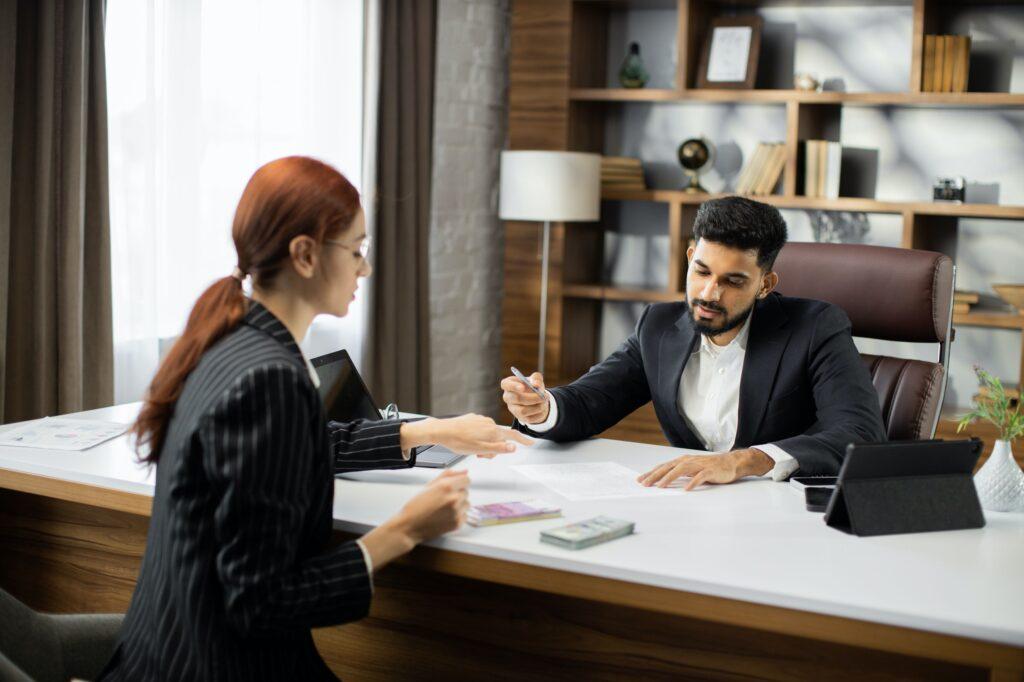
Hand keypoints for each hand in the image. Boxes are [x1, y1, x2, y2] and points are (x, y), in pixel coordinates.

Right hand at [360, 469, 471, 567]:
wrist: (409, 526)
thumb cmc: (416, 506)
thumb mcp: (429, 485)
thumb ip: (448, 475)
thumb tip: (465, 471)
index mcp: (447, 486)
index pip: (466, 480)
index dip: (459, 483)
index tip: (453, 487)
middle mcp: (454, 498)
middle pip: (466, 491)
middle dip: (457, 494)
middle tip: (443, 499)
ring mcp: (457, 512)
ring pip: (467, 503)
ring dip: (459, 505)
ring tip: (444, 508)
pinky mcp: (457, 523)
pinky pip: (465, 515)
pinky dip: (458, 515)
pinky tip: (446, 516)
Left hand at [403, 413, 532, 457]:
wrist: (442, 430)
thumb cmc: (459, 442)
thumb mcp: (480, 450)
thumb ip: (498, 448)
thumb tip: (513, 447)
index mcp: (493, 431)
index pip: (512, 436)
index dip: (522, 440)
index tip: (531, 443)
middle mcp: (489, 423)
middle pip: (499, 438)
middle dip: (493, 448)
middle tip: (480, 455)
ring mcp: (481, 420)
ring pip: (489, 435)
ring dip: (485, 444)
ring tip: (472, 449)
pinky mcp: (473, 419)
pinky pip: (481, 430)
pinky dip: (478, 437)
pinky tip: (468, 440)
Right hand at [500, 372, 548, 424]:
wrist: (537, 398)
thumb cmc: (533, 385)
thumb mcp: (536, 379)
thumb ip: (536, 378)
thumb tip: (536, 385)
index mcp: (509, 384)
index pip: (505, 384)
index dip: (513, 386)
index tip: (523, 387)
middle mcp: (508, 397)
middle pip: (515, 398)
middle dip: (531, 398)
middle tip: (543, 396)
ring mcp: (513, 408)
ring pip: (523, 410)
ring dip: (537, 406)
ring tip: (544, 401)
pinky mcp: (520, 418)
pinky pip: (529, 418)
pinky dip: (539, 413)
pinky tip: (542, 407)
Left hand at [636, 448, 773, 490]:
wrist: (732, 463)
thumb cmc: (710, 468)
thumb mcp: (692, 470)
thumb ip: (680, 473)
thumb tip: (664, 480)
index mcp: (683, 461)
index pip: (664, 467)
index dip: (651, 473)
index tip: (640, 480)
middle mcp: (689, 461)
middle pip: (669, 467)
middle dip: (655, 475)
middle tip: (645, 484)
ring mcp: (699, 465)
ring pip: (681, 470)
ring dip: (670, 478)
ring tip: (661, 486)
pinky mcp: (710, 470)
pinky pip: (700, 477)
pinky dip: (692, 482)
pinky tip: (686, 489)